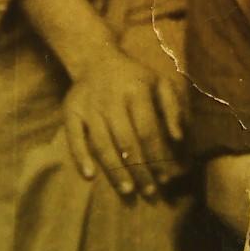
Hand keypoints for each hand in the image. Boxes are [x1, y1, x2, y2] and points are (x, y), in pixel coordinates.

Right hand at [62, 46, 184, 198]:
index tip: (165, 178)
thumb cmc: (134, 77)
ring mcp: (89, 106)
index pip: (147, 130)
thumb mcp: (159, 83)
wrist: (96, 58)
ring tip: (128, 190)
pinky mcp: (71, 110)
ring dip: (114, 169)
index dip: (157, 156)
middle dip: (139, 170)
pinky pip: (73, 136)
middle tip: (150, 193)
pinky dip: (80, 156)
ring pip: (101, 143)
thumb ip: (172, 109)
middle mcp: (111, 99)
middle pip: (126, 141)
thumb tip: (178, 139)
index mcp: (136, 91)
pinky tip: (89, 175)